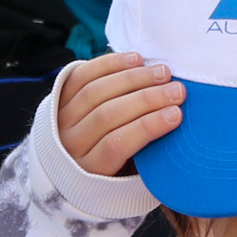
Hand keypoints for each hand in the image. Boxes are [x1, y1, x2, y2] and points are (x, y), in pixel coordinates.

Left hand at [56, 51, 185, 176]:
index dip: (147, 127)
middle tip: (177, 90)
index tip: (176, 114)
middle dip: (147, 99)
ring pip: (96, 91)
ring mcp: (61, 118)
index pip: (116, 145)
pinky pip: (82, 75)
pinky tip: (136, 60)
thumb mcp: (125, 176)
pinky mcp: (59, 96)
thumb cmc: (110, 170)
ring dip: (133, 78)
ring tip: (163, 72)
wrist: (66, 161)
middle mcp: (69, 144)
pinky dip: (110, 64)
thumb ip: (145, 159)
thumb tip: (178, 132)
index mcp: (88, 169)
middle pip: (107, 115)